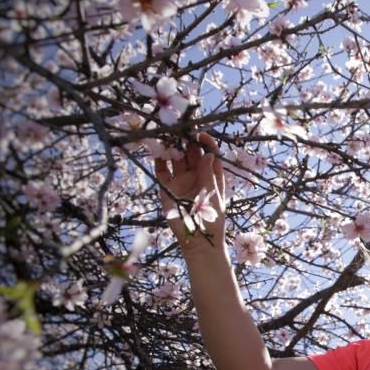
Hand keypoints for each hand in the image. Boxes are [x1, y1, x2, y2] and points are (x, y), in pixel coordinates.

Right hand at [155, 132, 225, 254]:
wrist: (198, 241)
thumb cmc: (212, 220)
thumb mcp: (213, 196)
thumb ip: (208, 175)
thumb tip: (208, 154)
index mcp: (211, 175)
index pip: (209, 154)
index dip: (206, 143)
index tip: (201, 134)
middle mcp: (196, 175)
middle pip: (191, 153)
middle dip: (186, 140)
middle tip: (181, 128)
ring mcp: (180, 180)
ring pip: (175, 159)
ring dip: (172, 147)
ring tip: (167, 135)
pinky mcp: (167, 188)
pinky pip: (162, 170)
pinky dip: (158, 160)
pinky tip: (156, 149)